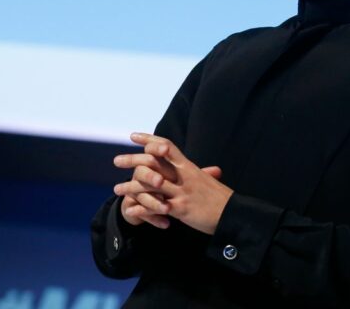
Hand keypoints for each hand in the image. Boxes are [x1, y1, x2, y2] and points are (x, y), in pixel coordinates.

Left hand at [114, 132, 233, 234]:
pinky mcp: (180, 210)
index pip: (166, 146)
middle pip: (153, 162)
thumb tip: (188, 166)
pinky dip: (141, 209)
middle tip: (116, 160)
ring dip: (130, 187)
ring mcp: (181, 192)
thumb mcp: (207, 179)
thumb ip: (195, 172)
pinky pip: (155, 207)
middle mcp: (183, 176)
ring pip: (149, 186)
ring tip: (116, 190)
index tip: (133, 136)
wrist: (232, 214)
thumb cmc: (220, 197)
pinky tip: (130, 209)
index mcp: (189, 167)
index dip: (149, 139)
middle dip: (132, 160)